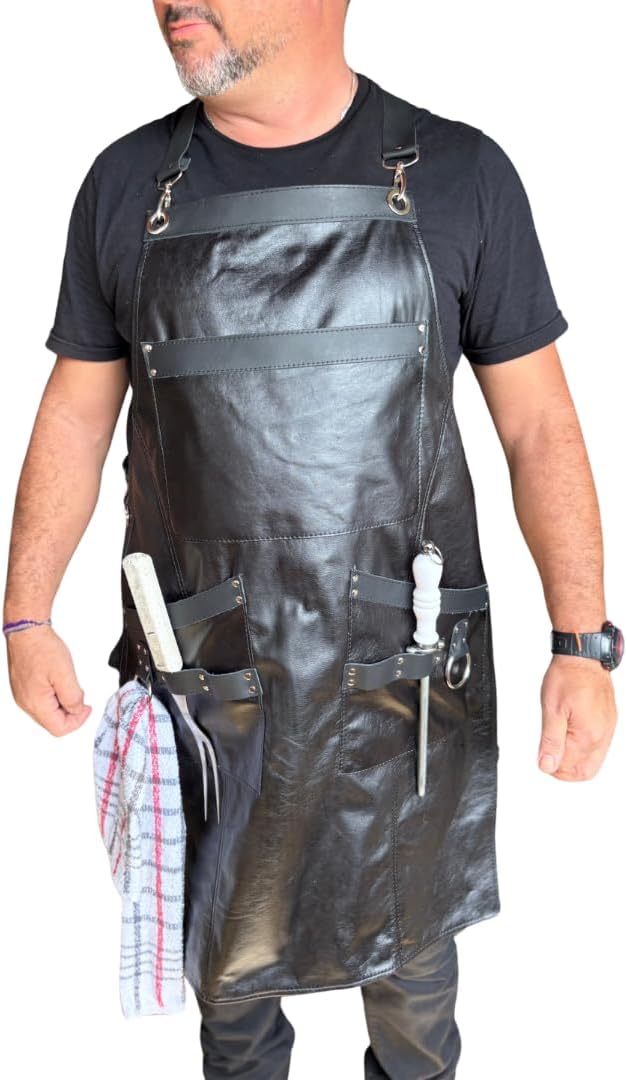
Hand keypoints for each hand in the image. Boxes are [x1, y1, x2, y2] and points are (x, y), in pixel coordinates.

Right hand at [6, 625, 91, 735]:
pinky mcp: (23, 688)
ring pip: (47, 712)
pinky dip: (54, 696)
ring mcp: (23, 696)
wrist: (27, 631)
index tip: (87, 708)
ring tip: (68, 685)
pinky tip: (58, 682)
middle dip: (70, 712)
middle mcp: (26, 703)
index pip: (59, 729)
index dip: (77, 721)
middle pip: (52, 722)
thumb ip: (73, 698)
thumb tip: (77, 710)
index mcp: (35, 704)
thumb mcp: (65, 675)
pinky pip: (41, 701)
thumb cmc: (41, 648)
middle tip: (80, 696)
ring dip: (62, 704)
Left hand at [538, 654, 617, 780]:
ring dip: (575, 758)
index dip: (555, 769)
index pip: (572, 769)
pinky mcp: (609, 720)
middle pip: (587, 770)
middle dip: (567, 770)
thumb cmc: (568, 677)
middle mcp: (603, 735)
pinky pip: (599, 744)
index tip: (544, 761)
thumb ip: (550, 742)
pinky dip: (584, 747)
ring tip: (558, 744)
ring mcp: (608, 728)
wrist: (583, 657)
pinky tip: (571, 736)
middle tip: (550, 759)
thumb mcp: (551, 711)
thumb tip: (547, 765)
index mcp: (588, 735)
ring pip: (594, 758)